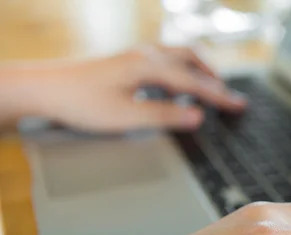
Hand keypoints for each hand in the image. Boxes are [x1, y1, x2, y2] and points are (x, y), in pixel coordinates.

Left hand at [12, 45, 245, 131]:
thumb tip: (197, 116)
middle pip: (192, 59)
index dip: (219, 96)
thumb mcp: (126, 117)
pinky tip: (177, 85)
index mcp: (150, 67)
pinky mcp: (127, 61)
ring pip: (179, 56)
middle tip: (230, 96)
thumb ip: (164, 116)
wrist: (45, 88)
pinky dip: (182, 70)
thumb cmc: (81, 101)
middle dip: (214, 77)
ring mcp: (136, 55)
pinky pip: (165, 60)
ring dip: (199, 70)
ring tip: (211, 88)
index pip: (195, 82)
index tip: (239, 105)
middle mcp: (146, 55)